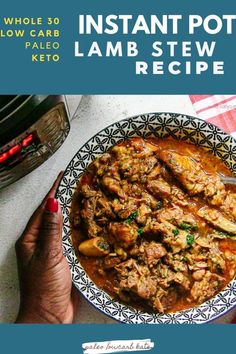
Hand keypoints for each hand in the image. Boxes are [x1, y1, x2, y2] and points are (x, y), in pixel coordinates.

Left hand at [15, 172, 77, 323]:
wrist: (49, 317)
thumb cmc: (44, 289)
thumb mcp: (49, 255)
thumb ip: (52, 229)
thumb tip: (52, 203)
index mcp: (30, 239)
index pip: (43, 209)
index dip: (53, 192)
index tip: (63, 177)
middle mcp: (38, 243)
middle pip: (51, 215)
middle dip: (62, 200)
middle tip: (76, 185)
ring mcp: (50, 251)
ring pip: (61, 226)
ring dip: (70, 213)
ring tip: (82, 198)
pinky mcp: (61, 260)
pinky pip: (69, 238)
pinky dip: (76, 228)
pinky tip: (85, 223)